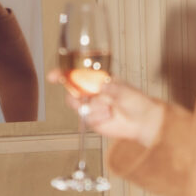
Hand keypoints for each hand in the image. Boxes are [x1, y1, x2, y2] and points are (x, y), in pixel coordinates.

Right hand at [47, 71, 162, 147]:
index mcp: (98, 79)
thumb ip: (112, 88)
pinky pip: (87, 117)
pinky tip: (109, 116)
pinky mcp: (92, 120)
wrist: (142, 122)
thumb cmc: (137, 102)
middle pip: (71, 89)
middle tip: (82, 97)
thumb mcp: (125, 90)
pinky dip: (97, 117)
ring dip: (90, 106)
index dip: (63, 73)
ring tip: (107, 108)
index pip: (77, 73)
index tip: (53, 76)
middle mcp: (92, 92)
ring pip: (77, 104)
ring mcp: (91, 106)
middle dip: (72, 93)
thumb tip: (101, 86)